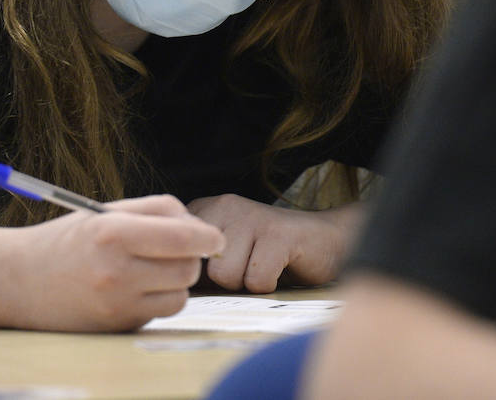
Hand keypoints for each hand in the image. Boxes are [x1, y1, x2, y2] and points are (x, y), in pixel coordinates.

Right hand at [0, 194, 225, 331]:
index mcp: (113, 232)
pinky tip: (137, 289)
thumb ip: (160, 212)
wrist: (19, 280)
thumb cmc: (70, 240)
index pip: (183, 237)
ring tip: (152, 269)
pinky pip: (161, 313)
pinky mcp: (116, 326)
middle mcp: (115, 270)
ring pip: (180, 294)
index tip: (215, 239)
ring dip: (177, 281)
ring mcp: (115, 303)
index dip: (208, 238)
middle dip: (191, 257)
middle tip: (175, 250)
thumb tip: (203, 231)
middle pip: (188, 267)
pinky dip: (160, 300)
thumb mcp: (109, 212)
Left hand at [187, 193, 360, 292]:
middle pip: (201, 269)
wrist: (324, 240)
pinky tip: (280, 268)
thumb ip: (194, 266)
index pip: (177, 255)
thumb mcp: (221, 256)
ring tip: (263, 266)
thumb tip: (171, 289)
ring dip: (246, 283)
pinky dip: (269, 285)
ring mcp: (253, 215)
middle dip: (223, 282)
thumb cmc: (265, 255)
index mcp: (205, 210)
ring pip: (226, 275)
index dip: (198, 276)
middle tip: (247, 267)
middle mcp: (224, 205)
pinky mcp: (279, 233)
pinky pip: (257, 279)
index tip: (222, 268)